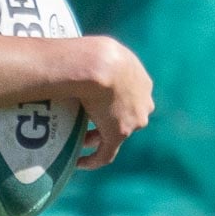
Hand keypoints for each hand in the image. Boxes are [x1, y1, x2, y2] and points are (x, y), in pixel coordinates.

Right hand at [75, 37, 153, 168]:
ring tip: (79, 141)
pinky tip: (79, 163)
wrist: (98, 64)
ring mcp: (134, 120)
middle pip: (127, 115)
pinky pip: (106, 154)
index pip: (130, 96)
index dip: (113, 102)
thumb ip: (93, 59)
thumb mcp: (98, 52)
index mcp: (141, 81)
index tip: (97, 105)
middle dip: (109, 120)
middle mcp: (143, 102)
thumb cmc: (92, 54)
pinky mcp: (119, 134)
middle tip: (88, 123)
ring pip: (117, 133)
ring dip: (99, 137)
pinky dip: (93, 160)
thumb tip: (71, 56)